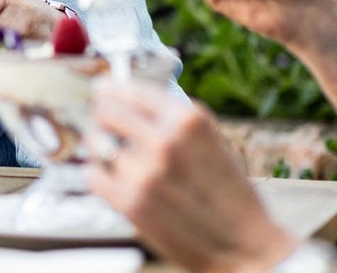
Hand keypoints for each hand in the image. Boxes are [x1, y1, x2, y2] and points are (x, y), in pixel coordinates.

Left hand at [87, 81, 298, 272]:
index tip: (103, 89)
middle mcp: (165, 141)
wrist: (243, 248)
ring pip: (98, 144)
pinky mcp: (130, 202)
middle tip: (102, 120)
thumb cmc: (231, 196)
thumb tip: (137, 99)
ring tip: (112, 155)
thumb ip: (177, 120)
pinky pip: (93, 175)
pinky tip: (110, 178)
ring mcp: (145, 172)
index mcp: (189, 121)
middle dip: (102, 114)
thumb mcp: (216, 143)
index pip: (133, 89)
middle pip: (107, 111)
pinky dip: (97, 174)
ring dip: (100, 148)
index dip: (113, 88)